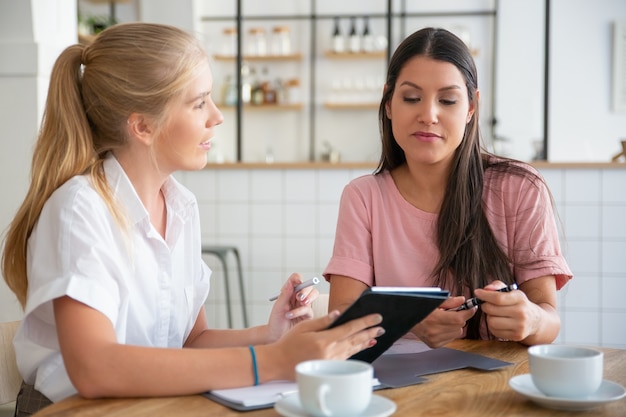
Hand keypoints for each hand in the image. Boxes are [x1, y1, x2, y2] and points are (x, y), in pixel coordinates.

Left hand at [266, 273, 318, 341]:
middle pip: (308, 286)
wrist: (276, 336)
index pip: (296, 280)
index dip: (298, 279)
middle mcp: (298, 297)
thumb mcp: (278, 307)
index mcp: (289, 292)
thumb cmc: (276, 321)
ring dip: (308, 298)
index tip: (298, 282)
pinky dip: (300, 311)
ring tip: (300, 303)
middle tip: (299, 297)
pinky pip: (309, 309)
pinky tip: (291, 315)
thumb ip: (285, 295)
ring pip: (313, 295)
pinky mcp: (308, 315)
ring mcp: (304, 305)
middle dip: (305, 290)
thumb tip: (290, 282)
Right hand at [266, 311, 383, 379]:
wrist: (278, 363)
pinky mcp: (329, 366)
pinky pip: (346, 357)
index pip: (350, 328)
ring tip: (375, 336)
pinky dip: (356, 351)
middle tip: (381, 326)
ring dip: (365, 342)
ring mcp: (330, 361)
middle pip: (355, 340)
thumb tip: (338, 314)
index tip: (376, 317)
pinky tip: (361, 347)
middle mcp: (330, 352)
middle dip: (370, 332)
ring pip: (353, 349)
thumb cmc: (288, 344)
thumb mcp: (304, 327)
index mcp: (324, 340)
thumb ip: (323, 321)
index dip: (365, 322)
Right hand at [410, 296, 476, 347]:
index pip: (459, 318)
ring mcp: (434, 339)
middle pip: (460, 325)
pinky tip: (441, 327)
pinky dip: (450, 332)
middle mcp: (434, 331)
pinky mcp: (434, 345)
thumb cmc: (419, 307)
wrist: (405, 319)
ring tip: (444, 320)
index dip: (468, 312)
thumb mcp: (433, 300)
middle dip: (460, 317)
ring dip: (455, 326)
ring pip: (458, 332)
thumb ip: (449, 301)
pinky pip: (451, 338)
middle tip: (453, 312)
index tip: (472, 307)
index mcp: (434, 318)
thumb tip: (463, 300)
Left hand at [475, 280, 540, 341]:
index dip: (484, 295)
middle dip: (485, 306)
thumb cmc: (518, 304)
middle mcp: (521, 313)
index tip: (477, 293)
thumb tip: (486, 289)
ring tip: (494, 314)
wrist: (535, 320)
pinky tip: (499, 322)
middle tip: (488, 305)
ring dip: (489, 317)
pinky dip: (493, 326)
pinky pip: (495, 331)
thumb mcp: (511, 292)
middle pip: (491, 310)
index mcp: (520, 299)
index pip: (498, 298)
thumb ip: (497, 286)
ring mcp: (520, 326)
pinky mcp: (516, 336)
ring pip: (491, 322)